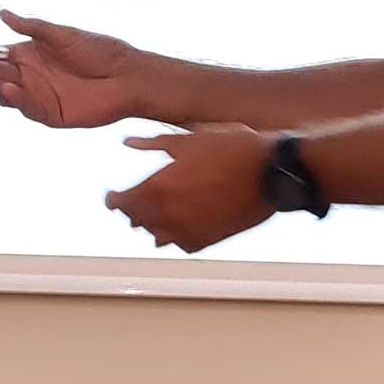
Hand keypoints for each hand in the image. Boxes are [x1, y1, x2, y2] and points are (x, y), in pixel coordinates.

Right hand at [0, 11, 156, 128]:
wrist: (128, 77)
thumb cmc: (99, 51)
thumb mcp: (62, 34)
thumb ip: (32, 27)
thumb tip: (2, 13)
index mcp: (27, 56)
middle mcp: (28, 78)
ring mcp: (37, 97)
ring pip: (5, 95)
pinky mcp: (50, 115)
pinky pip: (28, 108)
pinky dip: (17, 100)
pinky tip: (9, 90)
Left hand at [104, 125, 274, 251]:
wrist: (271, 172)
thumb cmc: (235, 150)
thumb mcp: (190, 138)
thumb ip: (154, 143)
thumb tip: (129, 142)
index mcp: (159, 187)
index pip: (120, 202)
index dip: (112, 199)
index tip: (112, 195)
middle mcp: (169, 214)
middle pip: (135, 221)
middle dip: (131, 210)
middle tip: (132, 201)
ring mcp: (189, 230)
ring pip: (156, 237)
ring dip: (151, 225)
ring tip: (156, 212)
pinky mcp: (209, 239)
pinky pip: (182, 245)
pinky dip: (176, 237)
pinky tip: (180, 225)